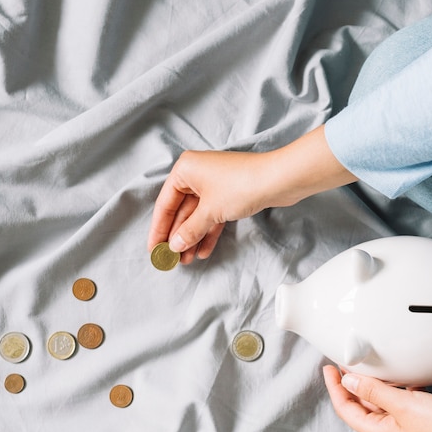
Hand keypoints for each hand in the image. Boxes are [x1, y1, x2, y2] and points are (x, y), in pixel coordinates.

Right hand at [147, 126, 355, 263]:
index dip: (158, 229)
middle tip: (171, 259)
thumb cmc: (240, 187)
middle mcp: (196, 174)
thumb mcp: (209, 211)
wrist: (279, 179)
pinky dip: (208, 232)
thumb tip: (174, 246)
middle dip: (177, 236)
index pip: (165, 204)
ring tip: (187, 260)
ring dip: (192, 238)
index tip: (153, 250)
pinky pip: (212, 216)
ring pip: (197, 216)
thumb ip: (189, 230)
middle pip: (180, 211)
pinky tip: (203, 251)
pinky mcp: (229, 195)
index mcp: (184, 170)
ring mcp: (214, 184)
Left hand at [322, 365, 431, 431]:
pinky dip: (394, 387)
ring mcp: (405, 425)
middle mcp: (389, 431)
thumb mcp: (403, 405)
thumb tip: (350, 381)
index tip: (329, 368)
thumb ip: (374, 392)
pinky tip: (400, 377)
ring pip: (379, 402)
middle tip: (345, 363)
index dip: (335, 388)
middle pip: (360, 405)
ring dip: (372, 385)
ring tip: (368, 366)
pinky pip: (398, 400)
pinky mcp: (421, 418)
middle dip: (351, 384)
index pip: (346, 409)